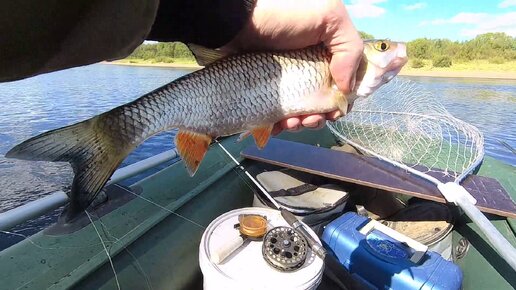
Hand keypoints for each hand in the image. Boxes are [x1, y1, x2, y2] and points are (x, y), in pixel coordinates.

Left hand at [222, 0, 362, 133]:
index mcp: (326, 52)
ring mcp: (287, 80)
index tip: (335, 111)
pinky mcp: (268, 89)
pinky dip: (282, 123)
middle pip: (323, 101)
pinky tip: (279, 125)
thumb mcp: (328, 16)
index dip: (343, 100)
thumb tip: (347, 87)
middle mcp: (309, 67)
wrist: (238, 21)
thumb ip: (349, 47)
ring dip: (302, 122)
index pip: (344, 82)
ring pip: (301, 110)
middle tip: (310, 119)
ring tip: (292, 123)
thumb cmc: (284, 14)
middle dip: (320, 116)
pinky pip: (279, 112)